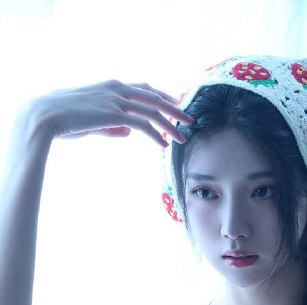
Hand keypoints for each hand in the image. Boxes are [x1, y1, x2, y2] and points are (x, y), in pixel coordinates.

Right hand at [25, 79, 194, 145]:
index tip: (174, 105)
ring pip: (152, 110)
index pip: (143, 89)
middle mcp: (116, 89)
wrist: (45, 115)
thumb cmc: (64, 119)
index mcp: (111, 86)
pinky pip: (142, 124)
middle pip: (153, 96)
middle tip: (189, 119)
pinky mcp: (113, 114)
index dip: (161, 96)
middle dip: (174, 108)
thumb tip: (128, 133)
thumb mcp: (92, 121)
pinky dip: (156, 134)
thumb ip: (112, 126)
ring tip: (182, 137)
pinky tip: (163, 145)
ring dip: (170, 124)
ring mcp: (116, 100)